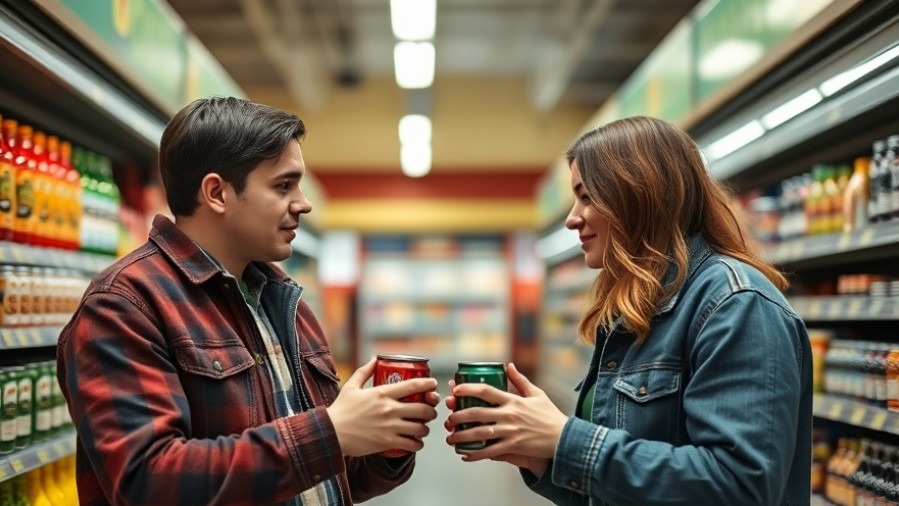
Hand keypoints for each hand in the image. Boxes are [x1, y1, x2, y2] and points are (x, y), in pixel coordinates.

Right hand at [328, 357, 438, 456]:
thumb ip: (364, 372)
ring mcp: (390, 426)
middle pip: (423, 409)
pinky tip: (416, 442)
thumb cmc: (340, 410)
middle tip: (430, 412)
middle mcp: (389, 408)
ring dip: (425, 429)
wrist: (330, 433)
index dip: (428, 384)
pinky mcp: (387, 442)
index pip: (414, 385)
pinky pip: (412, 444)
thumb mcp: (351, 387)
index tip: (434, 384)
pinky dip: (418, 444)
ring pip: (420, 428)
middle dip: (431, 411)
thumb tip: (374, 359)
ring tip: (422, 429)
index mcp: (382, 393)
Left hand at [444, 363, 564, 472]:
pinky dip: (475, 455)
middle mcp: (509, 415)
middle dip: (458, 417)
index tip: (455, 390)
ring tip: (451, 439)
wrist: (565, 438)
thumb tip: (509, 365)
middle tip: (448, 420)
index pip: (486, 391)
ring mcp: (510, 431)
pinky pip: (489, 452)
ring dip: (462, 437)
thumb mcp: (537, 394)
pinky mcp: (513, 446)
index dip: (468, 389)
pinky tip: (465, 456)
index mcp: (513, 400)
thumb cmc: (550, 415)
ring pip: (479, 434)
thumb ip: (520, 380)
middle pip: (476, 413)